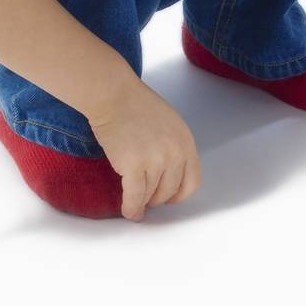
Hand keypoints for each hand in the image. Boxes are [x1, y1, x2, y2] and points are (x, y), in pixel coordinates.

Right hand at [88, 78, 201, 220]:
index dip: (180, 194)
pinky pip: (135, 196)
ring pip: (151, 195)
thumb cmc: (135, 104)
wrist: (112, 94)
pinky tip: (128, 210)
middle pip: (170, 190)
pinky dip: (131, 207)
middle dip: (158, 199)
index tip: (170, 198)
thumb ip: (172, 147)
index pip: (192, 180)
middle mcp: (174, 153)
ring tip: (136, 205)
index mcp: (185, 141)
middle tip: (148, 200)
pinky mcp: (134, 166)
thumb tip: (167, 175)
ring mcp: (155, 160)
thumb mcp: (168, 124)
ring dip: (142, 203)